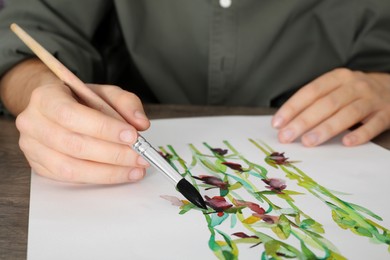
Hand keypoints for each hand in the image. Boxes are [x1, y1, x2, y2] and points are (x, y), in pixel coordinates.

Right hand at [15, 82, 150, 183]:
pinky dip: (99, 178)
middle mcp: (33, 123)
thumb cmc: (80, 100)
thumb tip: (140, 123)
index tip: (132, 135)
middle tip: (140, 156)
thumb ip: (126, 103)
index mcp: (45, 97)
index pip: (71, 115)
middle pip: (73, 144)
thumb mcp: (105, 93)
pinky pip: (70, 178)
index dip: (103, 128)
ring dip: (109, 171)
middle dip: (113, 153)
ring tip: (135, 169)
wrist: (56, 108)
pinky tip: (120, 174)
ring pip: (71, 167)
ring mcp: (33, 147)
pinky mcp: (40, 166)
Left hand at [272, 68, 389, 146]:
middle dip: (304, 121)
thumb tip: (286, 122)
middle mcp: (355, 85)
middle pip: (326, 103)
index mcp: (338, 78)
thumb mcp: (336, 88)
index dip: (292, 107)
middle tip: (287, 136)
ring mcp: (372, 99)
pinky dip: (360, 134)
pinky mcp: (387, 113)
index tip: (277, 123)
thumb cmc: (355, 93)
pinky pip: (373, 125)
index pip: (311, 91)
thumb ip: (315, 101)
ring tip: (308, 142)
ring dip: (326, 128)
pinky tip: (346, 143)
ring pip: (347, 114)